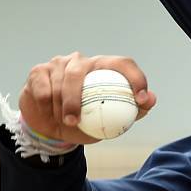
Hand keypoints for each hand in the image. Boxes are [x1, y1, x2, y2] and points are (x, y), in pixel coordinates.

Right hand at [19, 52, 156, 143]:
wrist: (52, 129)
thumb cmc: (87, 122)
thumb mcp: (111, 121)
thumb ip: (133, 110)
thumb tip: (151, 100)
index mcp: (104, 68)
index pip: (123, 64)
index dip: (135, 77)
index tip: (141, 99)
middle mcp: (82, 62)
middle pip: (80, 72)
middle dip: (76, 98)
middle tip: (75, 120)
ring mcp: (59, 64)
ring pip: (59, 83)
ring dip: (60, 107)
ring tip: (64, 122)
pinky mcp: (39, 72)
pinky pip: (42, 90)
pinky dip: (45, 107)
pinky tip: (48, 115)